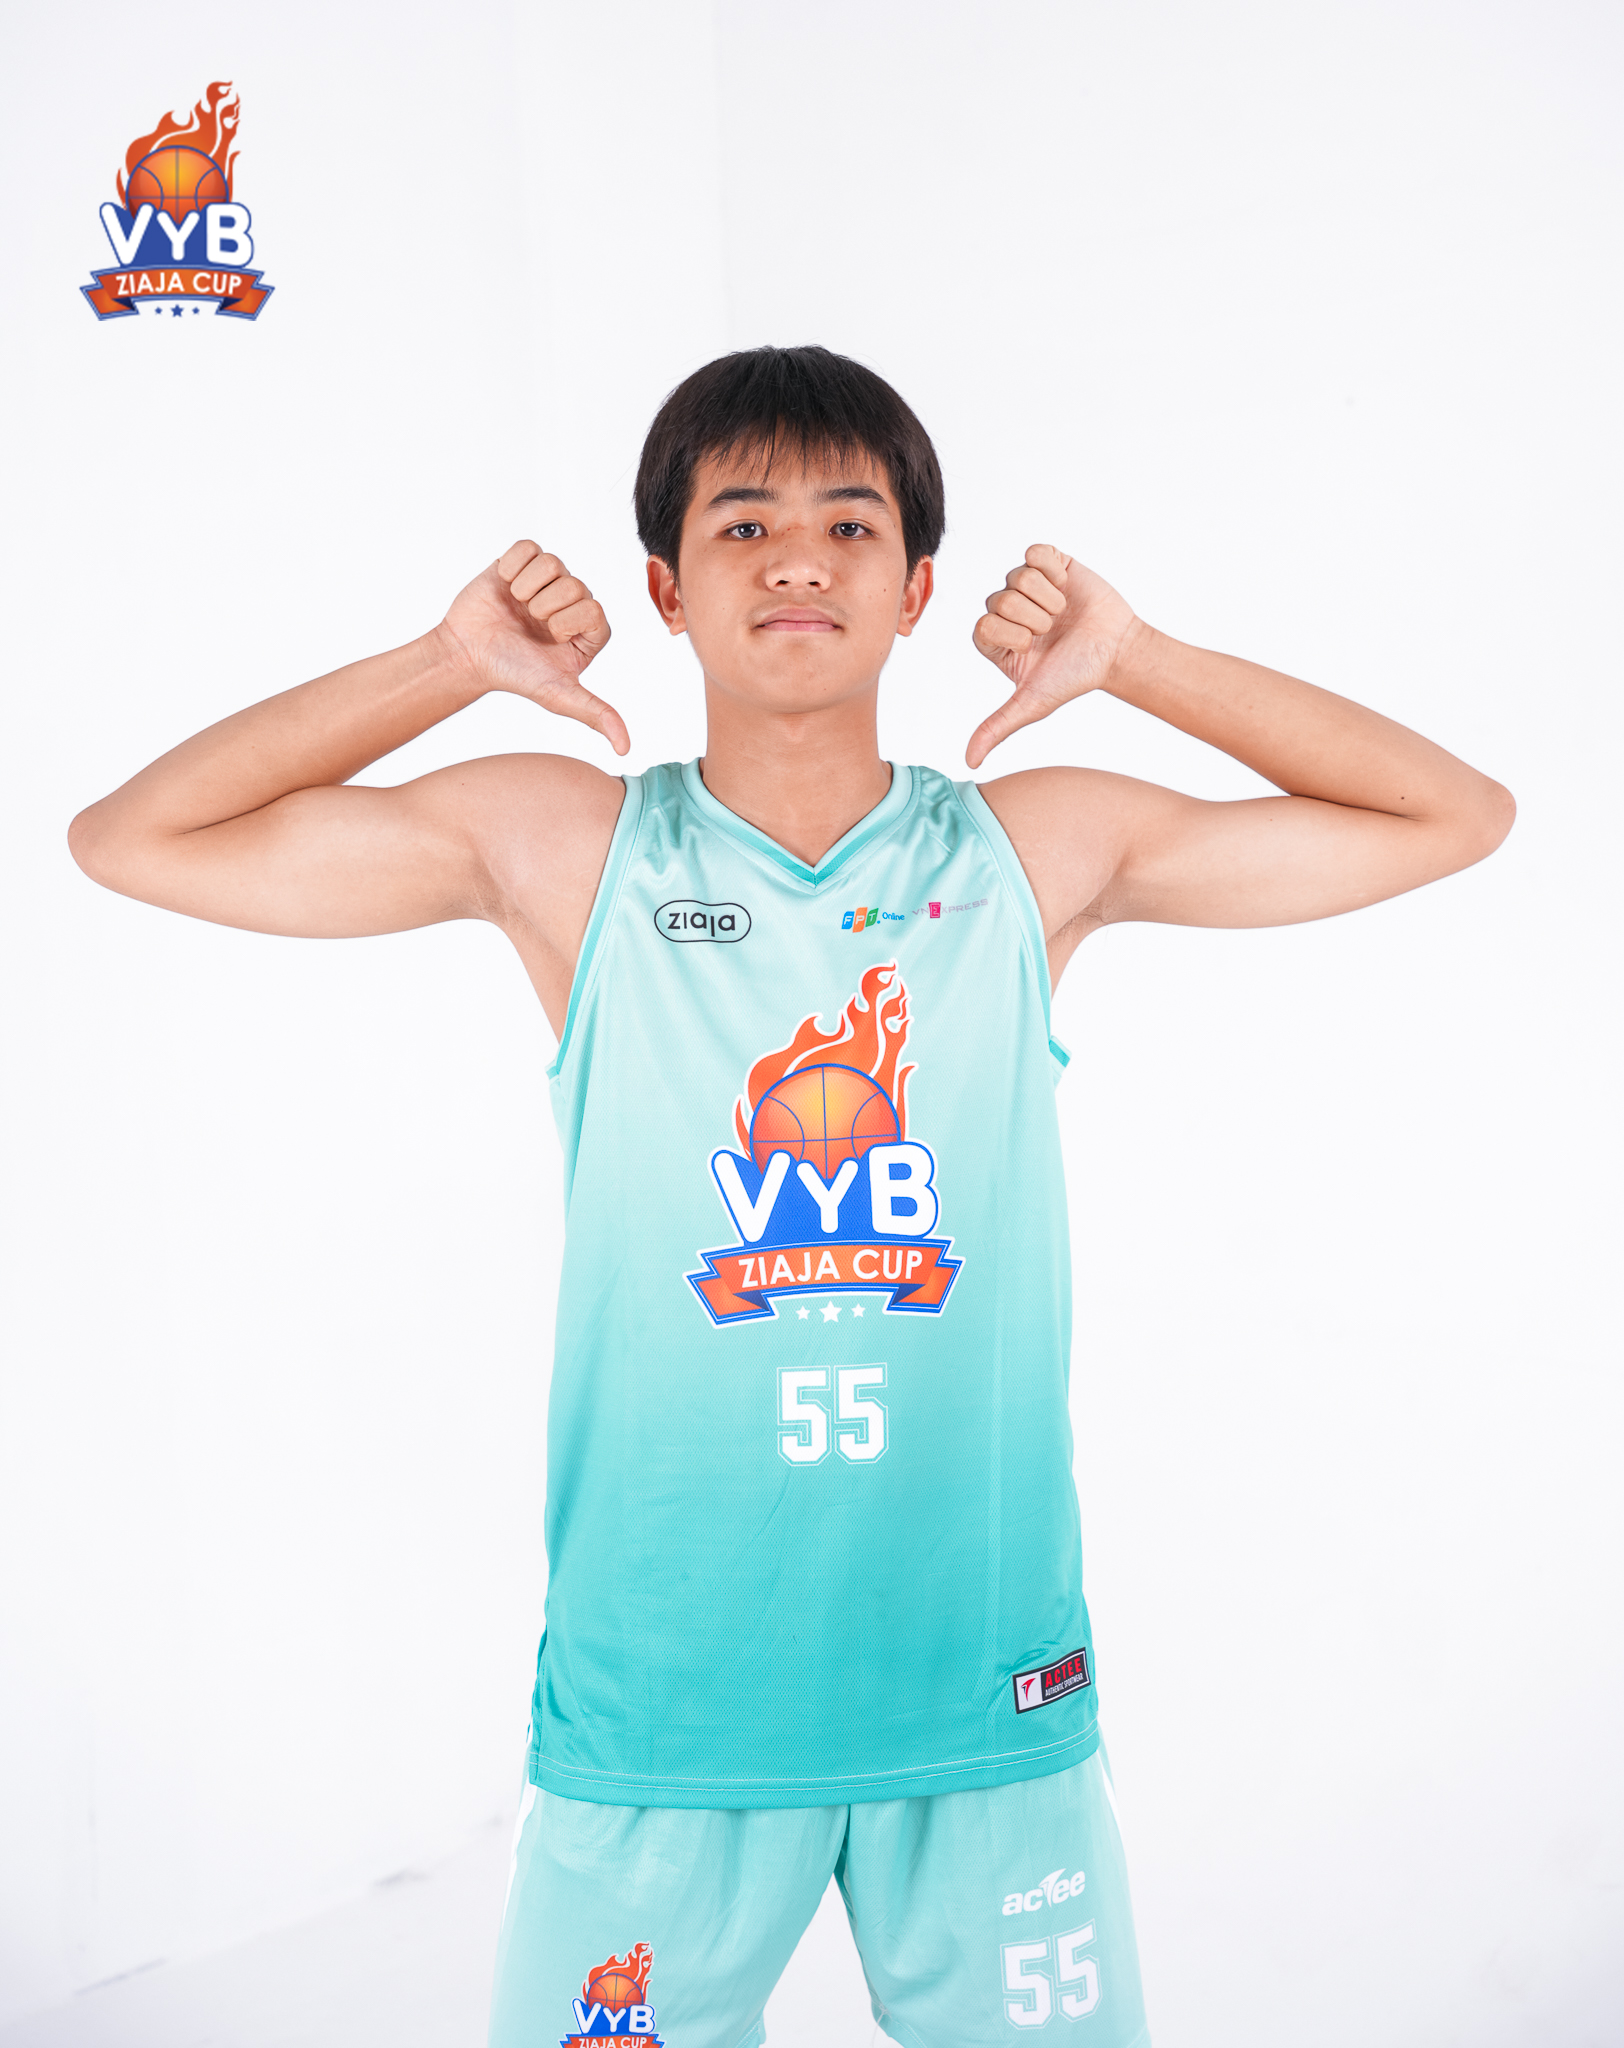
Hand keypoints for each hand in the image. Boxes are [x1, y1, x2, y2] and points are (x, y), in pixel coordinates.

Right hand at [437, 539, 628, 754]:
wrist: (468, 654)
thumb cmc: (514, 675)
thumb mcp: (559, 696)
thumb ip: (596, 713)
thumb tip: (625, 749)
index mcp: (591, 628)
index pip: (594, 610)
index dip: (566, 623)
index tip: (548, 638)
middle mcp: (575, 600)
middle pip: (574, 585)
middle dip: (543, 608)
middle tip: (528, 623)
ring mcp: (550, 579)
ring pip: (552, 563)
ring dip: (526, 588)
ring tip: (516, 606)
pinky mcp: (524, 560)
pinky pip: (529, 547)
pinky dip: (512, 567)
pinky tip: (505, 587)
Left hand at [966, 544, 1137, 767]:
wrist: (1116, 650)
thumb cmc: (1074, 677)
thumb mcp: (1032, 703)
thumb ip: (997, 726)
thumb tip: (969, 762)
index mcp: (994, 639)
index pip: (983, 624)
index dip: (1013, 634)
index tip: (1035, 646)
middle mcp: (1005, 610)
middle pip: (1001, 598)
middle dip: (1035, 618)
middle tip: (1053, 631)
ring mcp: (1026, 585)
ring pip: (1018, 575)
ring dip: (1048, 598)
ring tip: (1063, 613)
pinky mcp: (1048, 563)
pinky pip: (1036, 553)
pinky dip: (1054, 571)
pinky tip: (1066, 587)